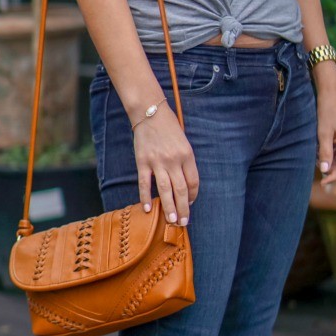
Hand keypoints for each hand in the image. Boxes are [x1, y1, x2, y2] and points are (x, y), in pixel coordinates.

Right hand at [133, 102, 198, 223]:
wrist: (150, 112)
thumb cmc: (169, 128)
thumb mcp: (183, 143)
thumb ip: (185, 162)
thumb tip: (185, 185)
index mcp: (187, 155)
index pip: (193, 182)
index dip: (193, 196)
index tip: (191, 204)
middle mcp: (174, 160)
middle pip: (181, 189)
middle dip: (183, 208)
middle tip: (183, 222)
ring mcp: (157, 161)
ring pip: (165, 190)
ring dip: (169, 207)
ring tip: (171, 220)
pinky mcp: (142, 161)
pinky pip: (145, 183)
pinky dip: (145, 197)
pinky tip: (147, 208)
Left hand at [315, 75, 335, 184]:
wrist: (331, 95)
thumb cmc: (327, 112)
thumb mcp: (323, 133)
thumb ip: (324, 153)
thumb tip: (324, 171)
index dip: (332, 177)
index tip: (322, 183)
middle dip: (332, 172)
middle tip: (318, 174)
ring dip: (331, 164)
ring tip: (317, 158)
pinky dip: (331, 156)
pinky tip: (320, 152)